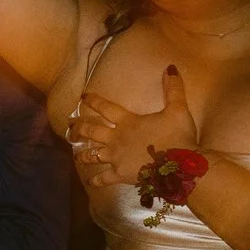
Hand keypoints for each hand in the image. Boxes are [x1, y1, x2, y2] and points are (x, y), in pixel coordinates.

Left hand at [70, 67, 197, 190]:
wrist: (180, 165)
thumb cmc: (178, 136)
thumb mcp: (178, 109)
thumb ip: (173, 89)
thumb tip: (171, 67)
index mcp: (128, 122)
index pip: (106, 108)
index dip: (94, 101)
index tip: (83, 97)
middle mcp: (116, 139)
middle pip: (92, 132)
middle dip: (79, 128)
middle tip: (70, 126)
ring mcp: (115, 158)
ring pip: (92, 155)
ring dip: (83, 154)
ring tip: (76, 154)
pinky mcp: (119, 174)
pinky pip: (103, 178)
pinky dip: (96, 180)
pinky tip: (91, 181)